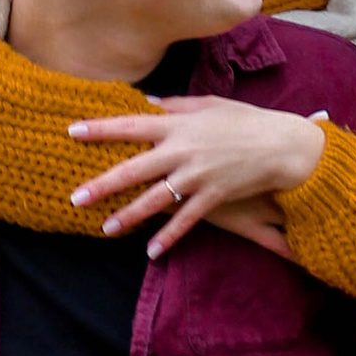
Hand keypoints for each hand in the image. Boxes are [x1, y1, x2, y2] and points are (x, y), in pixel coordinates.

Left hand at [67, 95, 327, 252]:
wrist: (282, 146)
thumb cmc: (245, 120)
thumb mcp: (209, 104)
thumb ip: (174, 106)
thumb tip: (145, 103)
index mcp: (178, 124)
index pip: (131, 125)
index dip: (100, 129)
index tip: (72, 132)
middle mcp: (182, 151)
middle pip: (134, 169)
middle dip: (102, 185)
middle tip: (76, 198)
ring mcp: (197, 176)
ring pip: (154, 200)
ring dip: (128, 216)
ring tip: (106, 229)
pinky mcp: (213, 196)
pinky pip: (185, 220)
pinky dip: (168, 237)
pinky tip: (151, 251)